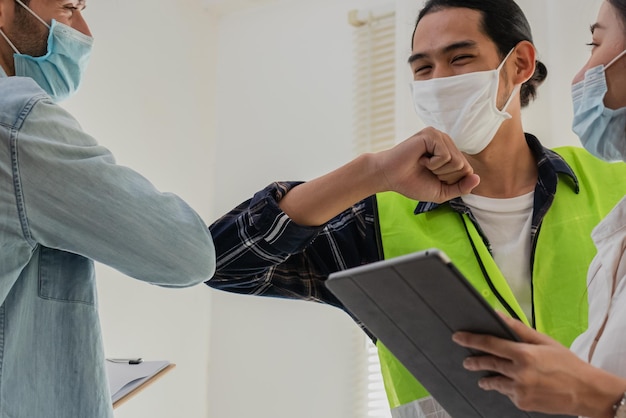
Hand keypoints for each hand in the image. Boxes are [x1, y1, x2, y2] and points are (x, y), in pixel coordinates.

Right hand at [374, 127, 479, 202]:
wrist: (389, 177)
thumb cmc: (412, 183)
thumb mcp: (441, 191)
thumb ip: (460, 188)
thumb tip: (478, 178)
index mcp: (450, 153)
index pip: (467, 171)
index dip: (451, 181)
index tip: (433, 177)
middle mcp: (447, 142)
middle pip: (464, 167)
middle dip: (445, 176)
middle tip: (428, 171)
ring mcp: (439, 136)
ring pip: (456, 161)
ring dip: (439, 170)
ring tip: (424, 165)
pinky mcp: (431, 135)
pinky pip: (445, 156)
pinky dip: (433, 164)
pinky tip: (421, 159)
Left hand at [452, 314, 622, 417]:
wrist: (586, 392)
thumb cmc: (566, 363)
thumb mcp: (544, 341)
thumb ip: (518, 328)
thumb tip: (497, 315)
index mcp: (524, 354)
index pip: (490, 344)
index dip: (471, 339)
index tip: (458, 337)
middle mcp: (519, 372)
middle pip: (488, 364)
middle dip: (474, 361)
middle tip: (467, 361)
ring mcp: (520, 390)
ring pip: (495, 382)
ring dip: (487, 379)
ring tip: (483, 377)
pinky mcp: (523, 403)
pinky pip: (508, 393)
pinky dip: (507, 389)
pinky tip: (513, 386)